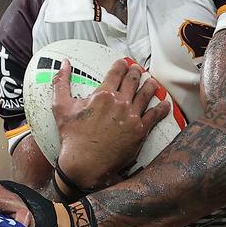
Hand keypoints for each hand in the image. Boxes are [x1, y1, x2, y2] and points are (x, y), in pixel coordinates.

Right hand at [53, 58, 170, 187]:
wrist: (84, 163)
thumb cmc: (72, 137)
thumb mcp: (60, 106)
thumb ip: (61, 82)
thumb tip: (64, 63)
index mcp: (103, 94)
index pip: (116, 72)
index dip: (121, 65)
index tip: (124, 63)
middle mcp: (120, 102)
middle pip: (133, 81)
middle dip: (136, 72)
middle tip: (138, 70)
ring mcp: (132, 116)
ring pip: (146, 94)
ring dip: (151, 86)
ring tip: (152, 82)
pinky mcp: (140, 131)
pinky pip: (155, 115)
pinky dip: (162, 108)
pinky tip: (165, 104)